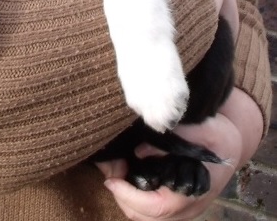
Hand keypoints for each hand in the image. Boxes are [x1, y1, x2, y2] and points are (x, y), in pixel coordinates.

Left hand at [97, 88, 262, 219]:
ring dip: (125, 196)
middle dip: (121, 195)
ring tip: (117, 168)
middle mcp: (184, 209)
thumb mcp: (205, 129)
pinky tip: (127, 172)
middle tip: (111, 167)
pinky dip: (132, 195)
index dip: (128, 196)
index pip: (154, 208)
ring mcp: (179, 210)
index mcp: (189, 194)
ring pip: (143, 215)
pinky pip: (147, 209)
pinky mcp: (173, 205)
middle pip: (143, 216)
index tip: (110, 179)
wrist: (230, 149)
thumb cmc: (218, 139)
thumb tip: (141, 150)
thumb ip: (176, 137)